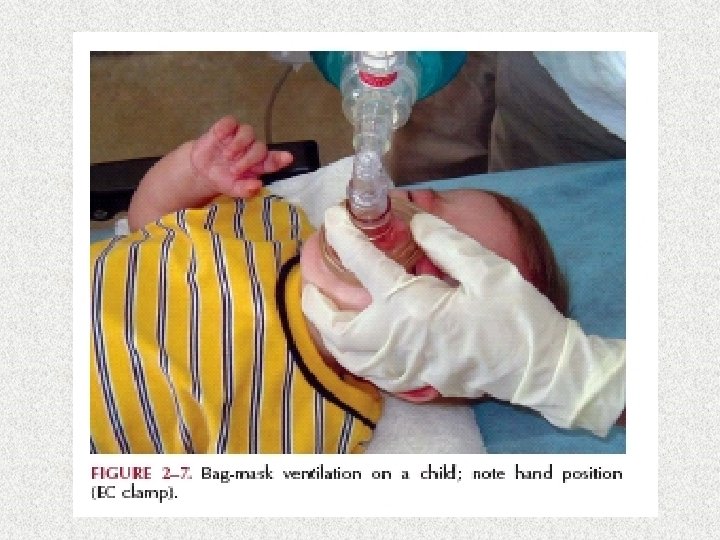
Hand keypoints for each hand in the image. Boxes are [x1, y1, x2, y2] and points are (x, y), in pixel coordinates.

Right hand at [191, 116, 292, 197]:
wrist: (201, 171)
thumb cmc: (223, 179)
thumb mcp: (233, 189)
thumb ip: (245, 189)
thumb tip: (257, 185)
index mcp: (259, 164)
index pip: (274, 160)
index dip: (280, 158)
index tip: (288, 158)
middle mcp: (252, 148)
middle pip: (260, 147)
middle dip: (249, 159)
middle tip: (235, 170)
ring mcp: (239, 137)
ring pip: (248, 132)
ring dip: (239, 144)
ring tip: (227, 156)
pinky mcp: (225, 128)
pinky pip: (230, 122)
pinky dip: (226, 128)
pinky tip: (220, 137)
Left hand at [302, 206, 624, 435]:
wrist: (538, 368)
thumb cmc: (517, 316)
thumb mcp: (488, 268)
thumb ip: (447, 242)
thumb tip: (417, 222)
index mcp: (413, 305)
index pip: (363, 264)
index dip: (343, 234)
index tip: (333, 216)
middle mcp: (398, 339)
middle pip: (335, 326)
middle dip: (314, 301)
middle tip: (313, 280)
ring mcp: (404, 366)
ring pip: (346, 356)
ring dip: (327, 332)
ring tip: (325, 310)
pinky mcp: (415, 380)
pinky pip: (368, 371)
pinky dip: (350, 354)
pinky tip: (355, 340)